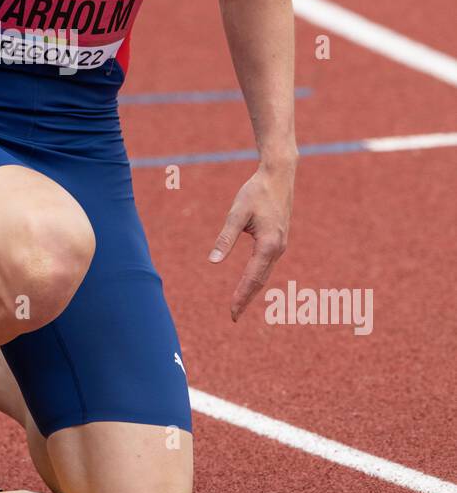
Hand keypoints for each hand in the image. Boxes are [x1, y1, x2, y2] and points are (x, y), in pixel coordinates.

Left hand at [208, 161, 295, 320]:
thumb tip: (212, 262)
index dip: (241, 296)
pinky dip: (258, 277)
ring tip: (239, 304)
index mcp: (268, 244)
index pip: (252, 278)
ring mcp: (280, 245)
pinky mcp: (278, 240)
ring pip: (265, 273)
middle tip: (233, 316)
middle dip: (246, 298)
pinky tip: (249, 283)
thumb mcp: (237, 214)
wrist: (279, 176)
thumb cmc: (256, 192)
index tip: (232, 312)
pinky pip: (267, 265)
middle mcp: (277, 248)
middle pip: (260, 280)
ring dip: (252, 289)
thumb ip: (225, 238)